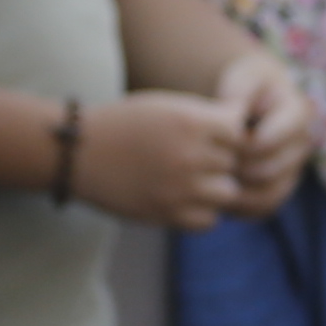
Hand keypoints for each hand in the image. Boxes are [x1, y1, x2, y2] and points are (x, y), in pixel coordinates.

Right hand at [72, 89, 262, 232]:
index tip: (215, 134)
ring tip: (194, 178)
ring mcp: (180, 188)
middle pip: (235, 162)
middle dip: (223, 159)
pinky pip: (209, 220)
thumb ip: (206, 116)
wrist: (78, 152)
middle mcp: (188, 155)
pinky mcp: (168, 214)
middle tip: (199, 156)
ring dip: (217, 187)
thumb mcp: (166, 105)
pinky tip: (183, 197)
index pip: (240, 130)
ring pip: (228, 192)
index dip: (230, 133)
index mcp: (189, 121)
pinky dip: (202, 211)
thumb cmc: (125, 123)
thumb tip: (247, 128)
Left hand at [210, 51, 315, 207]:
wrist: (251, 100)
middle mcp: (303, 145)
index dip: (238, 144)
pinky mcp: (281, 187)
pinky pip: (264, 208)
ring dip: (237, 193)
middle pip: (269, 171)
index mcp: (299, 113)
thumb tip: (233, 120)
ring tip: (210, 184)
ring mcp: (294, 169)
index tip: (216, 139)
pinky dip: (240, 208)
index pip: (268, 140)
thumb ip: (239, 91)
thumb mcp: (242, 77)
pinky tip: (216, 197)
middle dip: (234, 169)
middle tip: (207, 165)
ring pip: (269, 195)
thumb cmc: (244, 85)